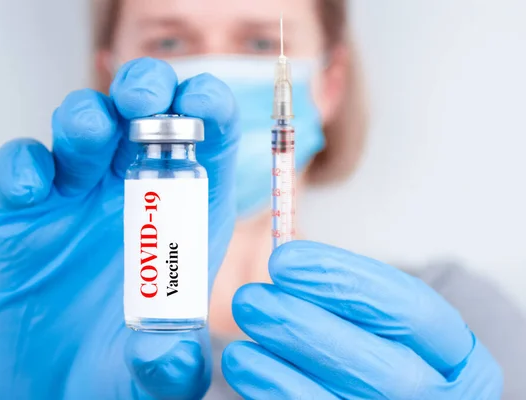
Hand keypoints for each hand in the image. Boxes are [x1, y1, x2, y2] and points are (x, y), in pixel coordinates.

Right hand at [0, 57, 239, 398]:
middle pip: (146, 112)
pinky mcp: (26, 210)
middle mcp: (136, 190)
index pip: (208, 138)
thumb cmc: (121, 365)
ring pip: (83, 126)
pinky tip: (34, 187)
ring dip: (87, 117)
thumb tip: (170, 356)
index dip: (209, 110)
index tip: (205, 108)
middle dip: (147, 90)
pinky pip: (22, 166)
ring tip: (90, 134)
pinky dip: (25, 166)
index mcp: (187, 211)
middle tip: (145, 101)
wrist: (54, 382)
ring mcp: (79, 194)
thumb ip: (170, 367)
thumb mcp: (158, 374)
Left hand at [223, 241, 502, 398]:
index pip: (412, 310)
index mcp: (461, 359)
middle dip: (308, 325)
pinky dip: (274, 388)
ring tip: (245, 319)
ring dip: (286, 356)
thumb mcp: (386, 320)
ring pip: (342, 398)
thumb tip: (290, 252)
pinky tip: (243, 361)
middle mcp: (441, 399)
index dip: (346, 281)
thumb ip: (348, 287)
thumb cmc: (382, 351)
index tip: (285, 260)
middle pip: (382, 365)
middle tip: (251, 296)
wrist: (382, 396)